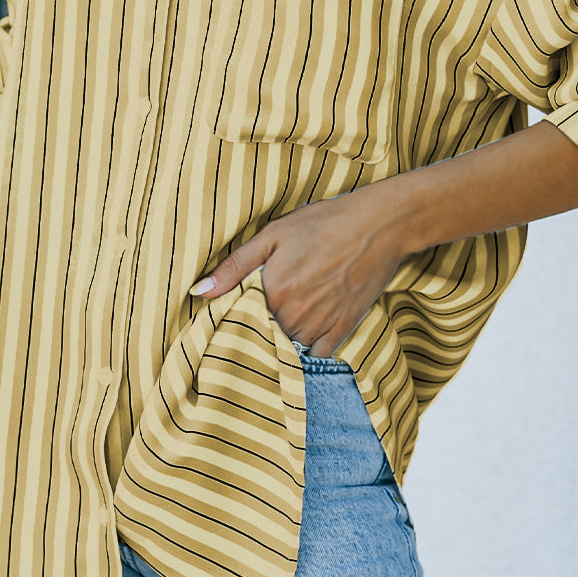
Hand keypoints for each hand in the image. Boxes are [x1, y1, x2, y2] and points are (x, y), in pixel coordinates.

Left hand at [191, 187, 403, 357]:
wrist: (378, 225)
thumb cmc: (323, 223)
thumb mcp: (274, 234)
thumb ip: (235, 266)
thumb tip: (200, 293)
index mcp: (273, 290)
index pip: (243, 318)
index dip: (244, 312)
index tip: (246, 306)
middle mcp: (295, 313)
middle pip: (268, 333)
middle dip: (266, 323)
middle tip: (279, 300)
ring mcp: (321, 323)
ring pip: (292, 345)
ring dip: (289, 333)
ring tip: (297, 308)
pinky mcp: (344, 328)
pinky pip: (319, 353)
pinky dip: (313, 344)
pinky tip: (314, 321)